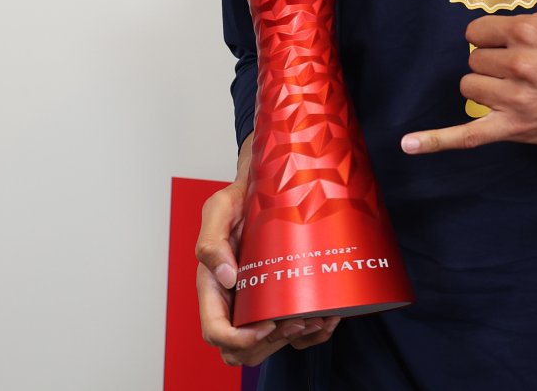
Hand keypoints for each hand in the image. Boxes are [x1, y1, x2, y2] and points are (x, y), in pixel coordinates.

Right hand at [195, 150, 340, 364]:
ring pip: (263, 347)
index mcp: (213, 286)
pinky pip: (290, 334)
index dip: (237, 338)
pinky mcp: (276, 299)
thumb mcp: (218, 209)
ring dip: (289, 341)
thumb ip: (212, 242)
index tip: (264, 325)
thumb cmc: (237, 200)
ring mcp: (254, 303)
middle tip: (295, 321)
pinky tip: (324, 317)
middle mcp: (232, 300)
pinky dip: (308, 335)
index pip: (215, 331)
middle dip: (267, 344)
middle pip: (239, 349)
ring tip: (313, 319)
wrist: (262, 187)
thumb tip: (226, 277)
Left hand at [401, 0, 536, 152]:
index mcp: (526, 31)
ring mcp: (516, 99)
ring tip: (515, 86)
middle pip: (473, 60)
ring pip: (471, 88)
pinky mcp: (516, 128)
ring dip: (485, 86)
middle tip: (524, 64)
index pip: (477, 31)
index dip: (492, 35)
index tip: (514, 40)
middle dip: (492, 60)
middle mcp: (519, 65)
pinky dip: (437, 141)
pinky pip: (468, 136)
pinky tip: (408, 144)